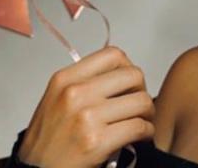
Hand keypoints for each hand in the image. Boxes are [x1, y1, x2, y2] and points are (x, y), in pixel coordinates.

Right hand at [17, 46, 154, 167]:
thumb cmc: (48, 140)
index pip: (113, 55)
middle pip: (133, 75)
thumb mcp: (57, 99)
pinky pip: (139, 127)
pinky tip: (141, 137)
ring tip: (142, 121)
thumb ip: (84, 82)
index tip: (129, 84)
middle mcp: (75, 93)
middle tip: (140, 105)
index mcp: (65, 79)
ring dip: (148, 113)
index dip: (128, 68)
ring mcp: (86, 117)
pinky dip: (147, 132)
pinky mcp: (96, 141)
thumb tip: (121, 72)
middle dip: (142, 90)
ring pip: (141, 101)